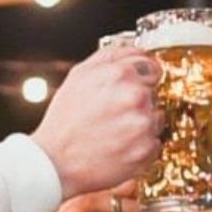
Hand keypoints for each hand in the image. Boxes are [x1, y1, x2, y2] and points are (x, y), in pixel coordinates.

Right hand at [31, 46, 162, 196]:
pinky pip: (154, 143)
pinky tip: (119, 146)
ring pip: (155, 119)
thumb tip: (135, 50)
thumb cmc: (64, 119)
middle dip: (138, 102)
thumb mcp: (79, 75)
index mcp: (121, 74)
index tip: (134, 87)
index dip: (141, 78)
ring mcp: (143, 124)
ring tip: (114, 131)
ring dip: (140, 124)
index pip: (152, 67)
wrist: (56, 161)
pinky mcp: (145, 150)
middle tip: (113, 115)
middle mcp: (135, 96)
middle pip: (153, 94)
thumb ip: (111, 56)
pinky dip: (140, 146)